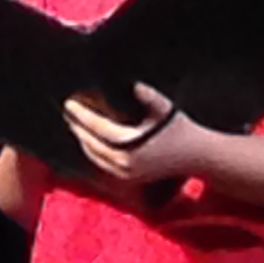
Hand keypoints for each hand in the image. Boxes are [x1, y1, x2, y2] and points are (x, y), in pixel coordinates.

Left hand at [62, 82, 205, 184]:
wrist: (197, 156)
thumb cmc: (180, 128)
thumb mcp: (166, 108)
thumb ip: (149, 96)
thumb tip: (134, 84)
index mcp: (132, 146)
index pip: (98, 128)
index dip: (82, 114)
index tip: (69, 102)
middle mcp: (126, 163)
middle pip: (91, 144)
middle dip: (77, 127)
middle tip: (66, 110)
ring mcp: (127, 173)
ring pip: (94, 156)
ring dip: (82, 139)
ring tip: (73, 123)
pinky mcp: (130, 178)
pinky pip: (103, 164)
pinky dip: (93, 151)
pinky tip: (88, 139)